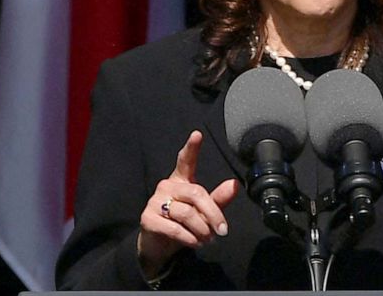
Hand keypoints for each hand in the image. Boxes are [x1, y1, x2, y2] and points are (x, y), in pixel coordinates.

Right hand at [137, 130, 239, 277]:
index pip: (185, 161)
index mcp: (180, 180)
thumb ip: (218, 199)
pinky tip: (195, 242)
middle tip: (222, 230)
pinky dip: (189, 238)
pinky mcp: (148, 219)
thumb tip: (235, 184)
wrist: (158, 247)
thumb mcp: (203, 212)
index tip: (197, 134)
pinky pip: (175, 228)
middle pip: (196, 193)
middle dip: (213, 214)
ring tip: (208, 239)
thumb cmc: (183, 224)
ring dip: (202, 230)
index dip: (191, 148)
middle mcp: (166, 186)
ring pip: (187, 213)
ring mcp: (155, 202)